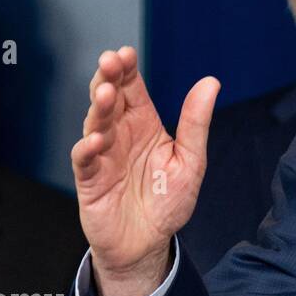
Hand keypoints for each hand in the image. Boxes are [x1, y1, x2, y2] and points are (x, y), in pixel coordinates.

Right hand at [70, 46, 218, 295]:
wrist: (148, 242)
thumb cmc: (168, 201)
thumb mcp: (191, 160)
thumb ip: (195, 122)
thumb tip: (211, 82)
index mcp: (145, 125)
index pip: (133, 90)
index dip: (128, 71)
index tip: (126, 53)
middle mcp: (121, 135)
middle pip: (110, 99)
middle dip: (107, 78)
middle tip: (109, 62)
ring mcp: (103, 155)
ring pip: (95, 123)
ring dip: (99, 108)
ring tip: (105, 94)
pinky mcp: (90, 180)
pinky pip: (84, 160)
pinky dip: (87, 148)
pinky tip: (97, 140)